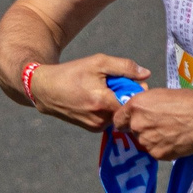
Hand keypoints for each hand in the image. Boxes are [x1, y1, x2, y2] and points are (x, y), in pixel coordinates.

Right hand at [27, 53, 148, 131]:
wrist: (46, 90)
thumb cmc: (72, 73)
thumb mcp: (98, 63)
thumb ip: (124, 67)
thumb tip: (146, 74)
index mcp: (103, 102)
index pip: (133, 101)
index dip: (135, 90)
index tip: (131, 81)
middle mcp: (101, 119)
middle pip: (126, 108)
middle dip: (125, 95)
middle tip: (113, 83)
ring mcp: (96, 126)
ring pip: (118, 114)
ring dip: (116, 102)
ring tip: (102, 90)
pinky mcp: (92, 129)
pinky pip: (109, 118)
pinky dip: (108, 109)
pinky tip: (96, 98)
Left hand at [114, 85, 192, 159]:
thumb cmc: (188, 102)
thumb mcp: (162, 94)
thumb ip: (146, 104)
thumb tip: (142, 110)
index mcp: (136, 106)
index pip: (118, 119)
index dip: (125, 120)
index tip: (132, 121)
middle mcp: (137, 124)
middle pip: (132, 130)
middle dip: (142, 128)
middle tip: (159, 124)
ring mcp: (146, 141)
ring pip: (144, 142)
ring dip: (152, 139)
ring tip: (170, 132)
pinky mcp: (157, 154)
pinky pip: (155, 151)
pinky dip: (162, 147)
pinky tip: (175, 140)